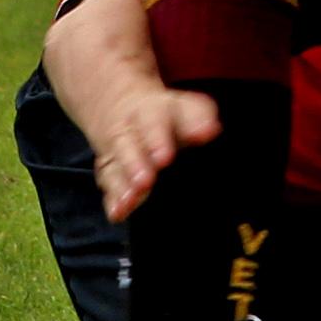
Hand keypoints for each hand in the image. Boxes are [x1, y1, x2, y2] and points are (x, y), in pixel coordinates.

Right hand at [84, 78, 220, 221]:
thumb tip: (210, 129)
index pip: (152, 121)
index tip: (164, 157)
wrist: (125, 110)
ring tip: (130, 200)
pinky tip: (119, 212)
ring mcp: (118, 152)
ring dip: (123, 184)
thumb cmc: (167, 116)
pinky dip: (114, 199)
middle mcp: (130, 131)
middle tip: (144, 182)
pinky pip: (109, 184)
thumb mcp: (185, 108)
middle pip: (128, 145)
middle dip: (134, 163)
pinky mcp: (110, 171)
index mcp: (151, 111)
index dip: (156, 138)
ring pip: (116, 167)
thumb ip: (199, 117)